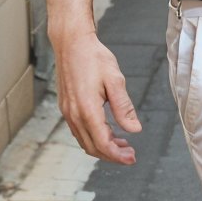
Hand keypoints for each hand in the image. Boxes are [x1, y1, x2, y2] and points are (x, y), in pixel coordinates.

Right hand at [52, 31, 141, 162]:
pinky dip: (94, 137)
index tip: (132, 158)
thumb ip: (124, 107)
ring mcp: (68, 111)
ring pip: (84, 141)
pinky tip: (108, 131)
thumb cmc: (93, 57)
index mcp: (87, 109)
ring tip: (122, 144)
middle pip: (92, 147)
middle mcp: (74, 114)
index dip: (118, 155)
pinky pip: (79, 131)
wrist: (71, 42)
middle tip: (130, 155)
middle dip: (112, 155)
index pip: (102, 143)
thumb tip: (135, 129)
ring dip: (103, 147)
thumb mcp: (115, 80)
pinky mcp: (66, 107)